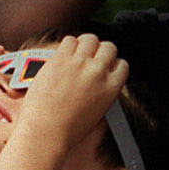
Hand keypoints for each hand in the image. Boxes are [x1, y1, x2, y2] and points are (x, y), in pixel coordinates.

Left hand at [16, 34, 126, 149]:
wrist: (47, 131)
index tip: (104, 67)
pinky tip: (64, 54)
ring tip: (77, 53)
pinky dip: (68, 45)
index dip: (112, 65)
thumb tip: (99, 77)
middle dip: (101, 51)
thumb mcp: (99, 111)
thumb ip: (103, 90)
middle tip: (90, 58)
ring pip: (90, 38)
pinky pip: (69, 40)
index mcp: (112, 87)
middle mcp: (99, 72)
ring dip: (85, 44)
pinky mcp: (60, 60)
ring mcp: (79, 64)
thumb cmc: (69, 127)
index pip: (121, 64)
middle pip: (109, 47)